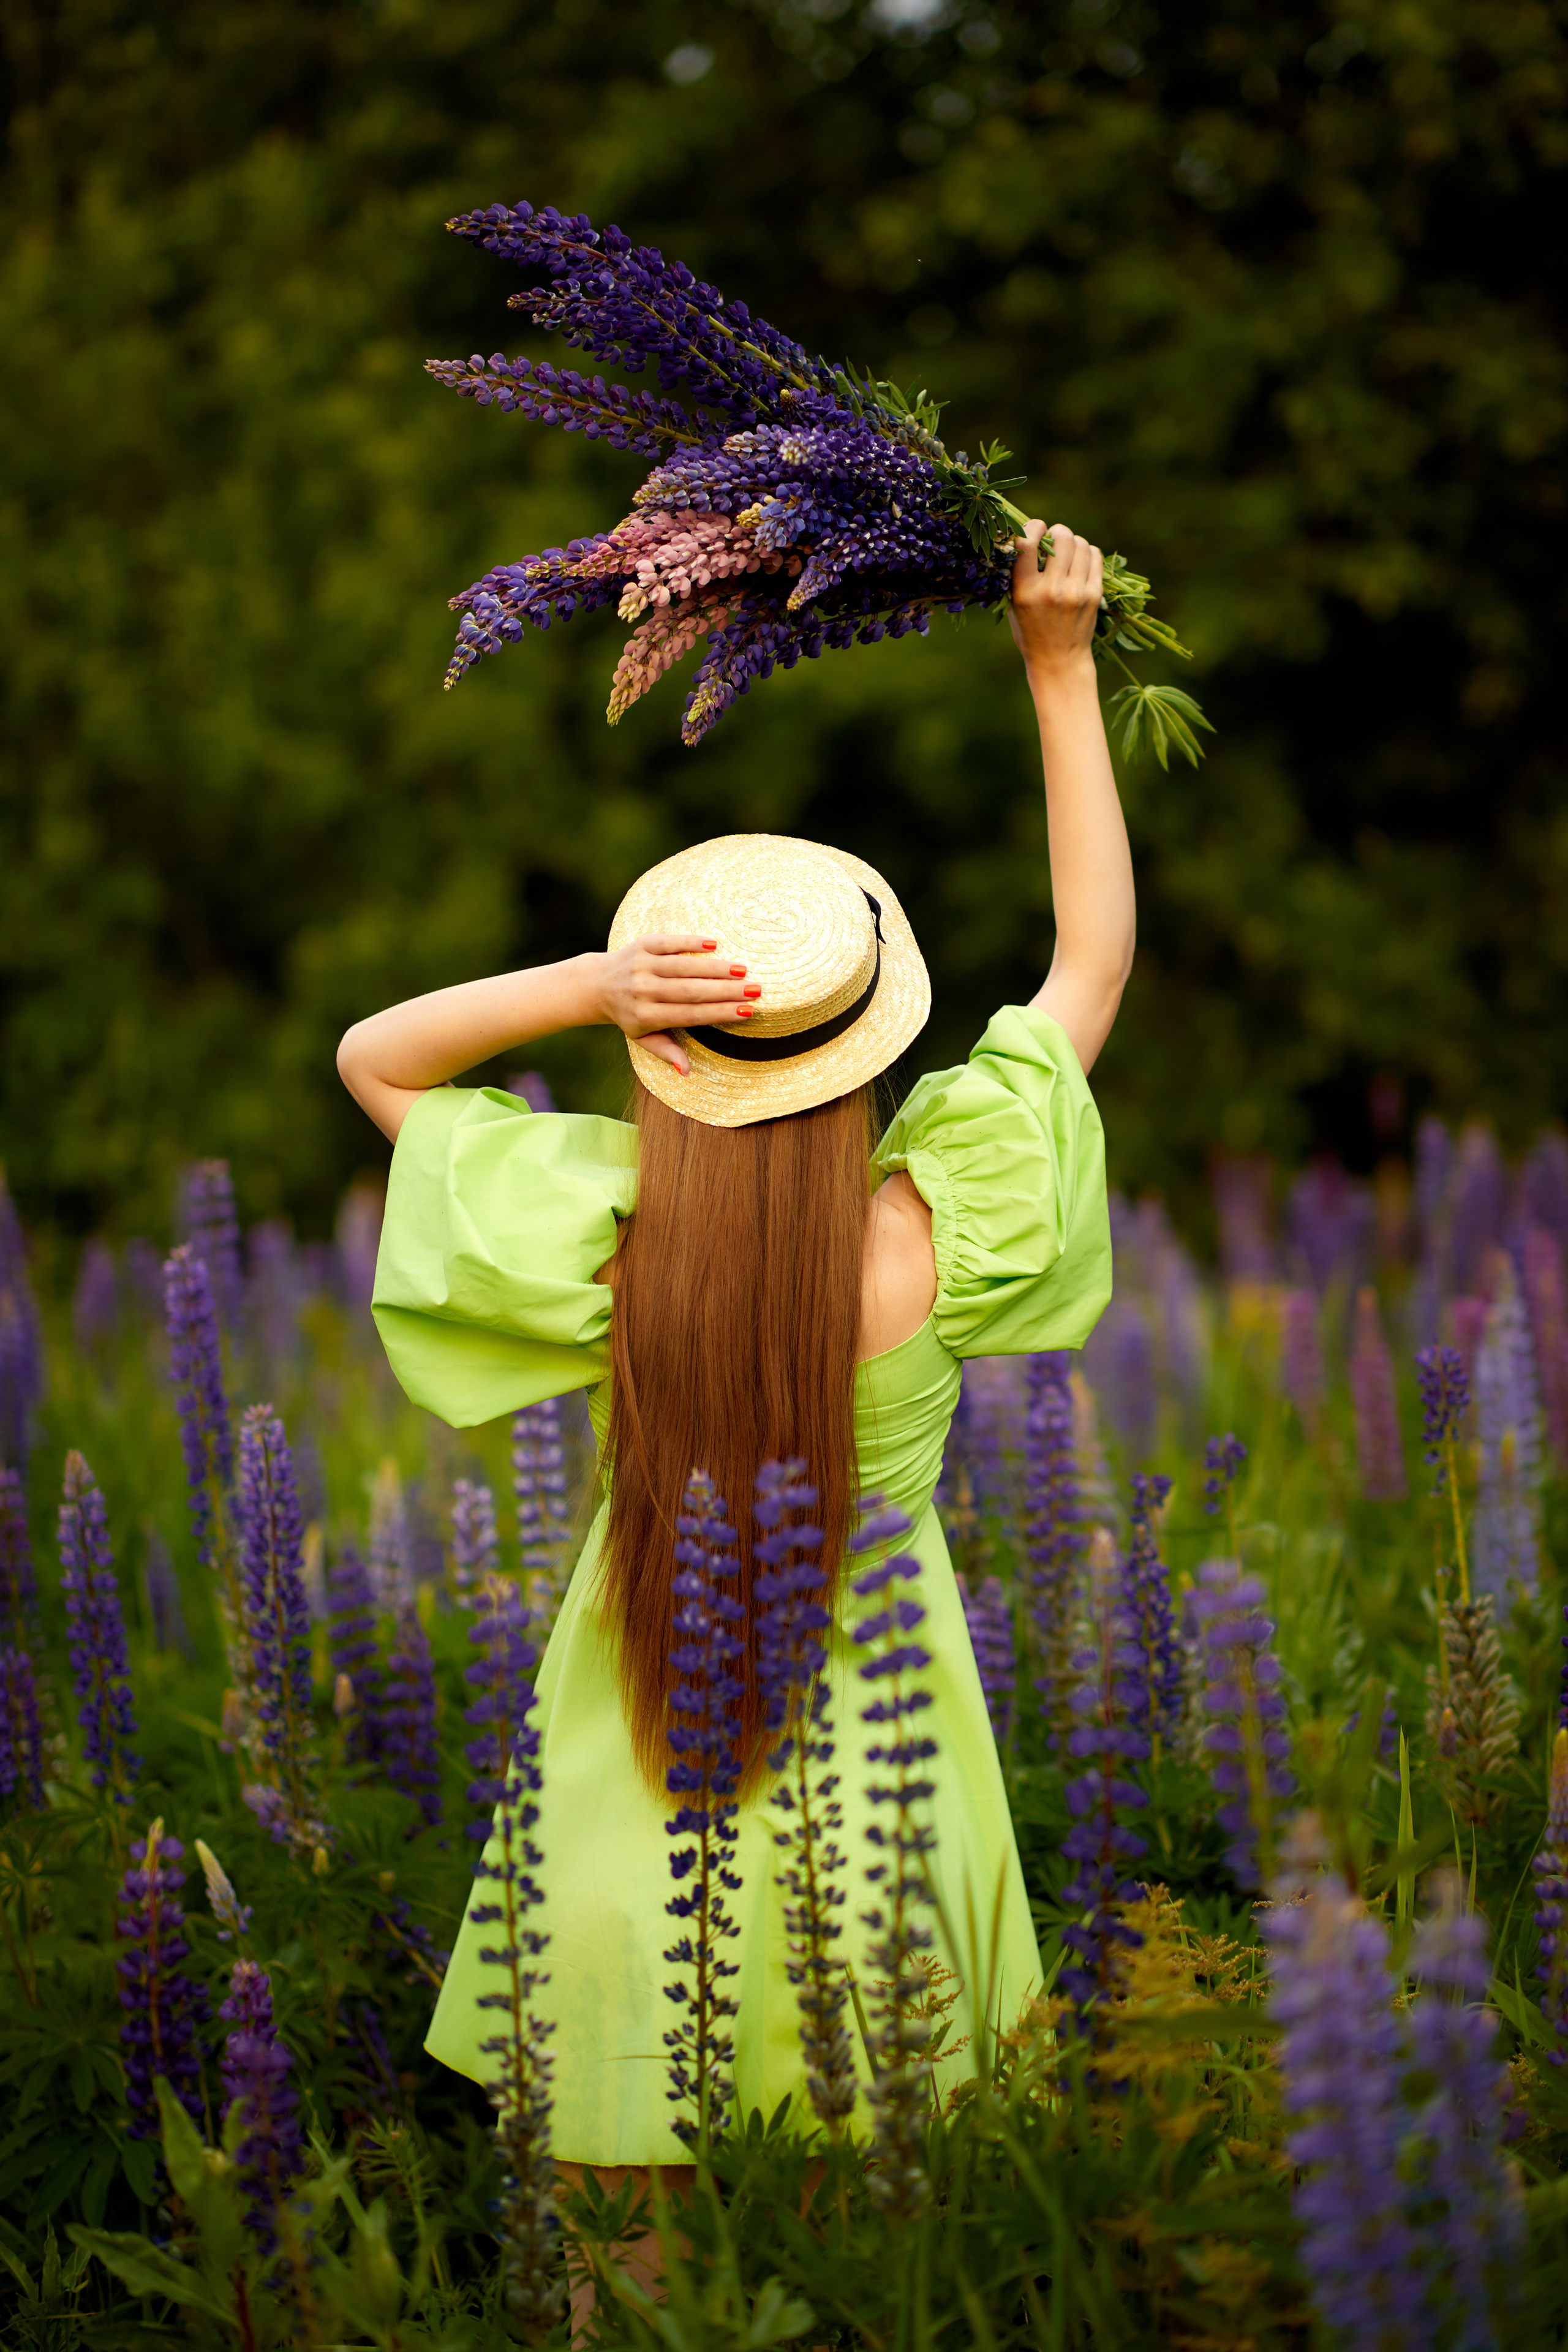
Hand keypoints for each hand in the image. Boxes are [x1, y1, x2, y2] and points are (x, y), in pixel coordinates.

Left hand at [594, 934, 761, 1075]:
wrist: (597, 985)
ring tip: (742, 970)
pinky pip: (670, 942)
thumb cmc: (629, 1014)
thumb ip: (666, 1052)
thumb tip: (686, 1072)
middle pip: (692, 990)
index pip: (691, 1014)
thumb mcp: (643, 1038)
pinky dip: (691, 942)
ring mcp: (642, 965)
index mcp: (647, 1016)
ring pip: (685, 967)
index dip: (720, 1013)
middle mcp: (644, 990)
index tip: (747, 1011)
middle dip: (726, 990)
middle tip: (755, 989)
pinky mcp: (642, 945)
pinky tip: (714, 944)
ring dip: (716, 967)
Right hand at [1007, 520, 1103, 680]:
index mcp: (1025, 591)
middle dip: (1057, 533)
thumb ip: (1018, 572)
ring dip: (1072, 542)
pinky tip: (1080, 561)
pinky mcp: (1093, 594)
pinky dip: (1087, 552)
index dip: (1033, 527)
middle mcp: (1051, 590)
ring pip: (1080, 543)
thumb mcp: (1014, 604)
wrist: (1058, 661)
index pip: (1027, 542)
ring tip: (1067, 553)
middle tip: (1054, 541)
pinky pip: (1094, 555)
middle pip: (1061, 537)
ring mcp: (1076, 592)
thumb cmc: (1030, 630)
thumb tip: (1025, 533)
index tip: (1035, 529)